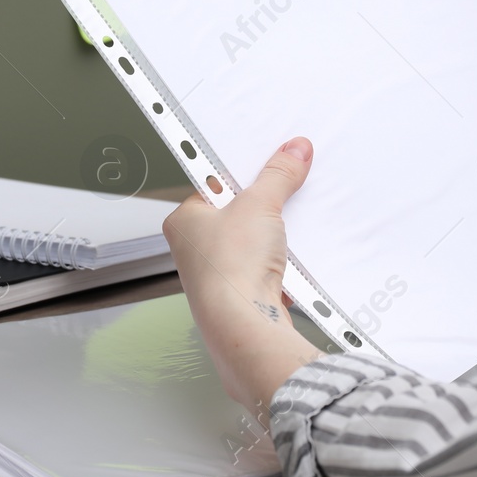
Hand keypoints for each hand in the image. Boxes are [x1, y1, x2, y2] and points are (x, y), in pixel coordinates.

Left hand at [163, 137, 321, 412]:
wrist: (243, 324)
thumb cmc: (229, 269)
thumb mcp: (259, 204)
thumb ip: (278, 174)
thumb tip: (293, 151)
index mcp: (184, 220)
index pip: (215, 183)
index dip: (244, 172)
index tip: (268, 160)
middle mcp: (195, 248)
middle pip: (238, 211)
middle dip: (265, 204)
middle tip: (285, 190)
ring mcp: (218, 273)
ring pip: (254, 240)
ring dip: (275, 234)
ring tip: (289, 226)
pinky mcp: (242, 292)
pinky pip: (266, 266)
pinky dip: (282, 261)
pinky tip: (292, 258)